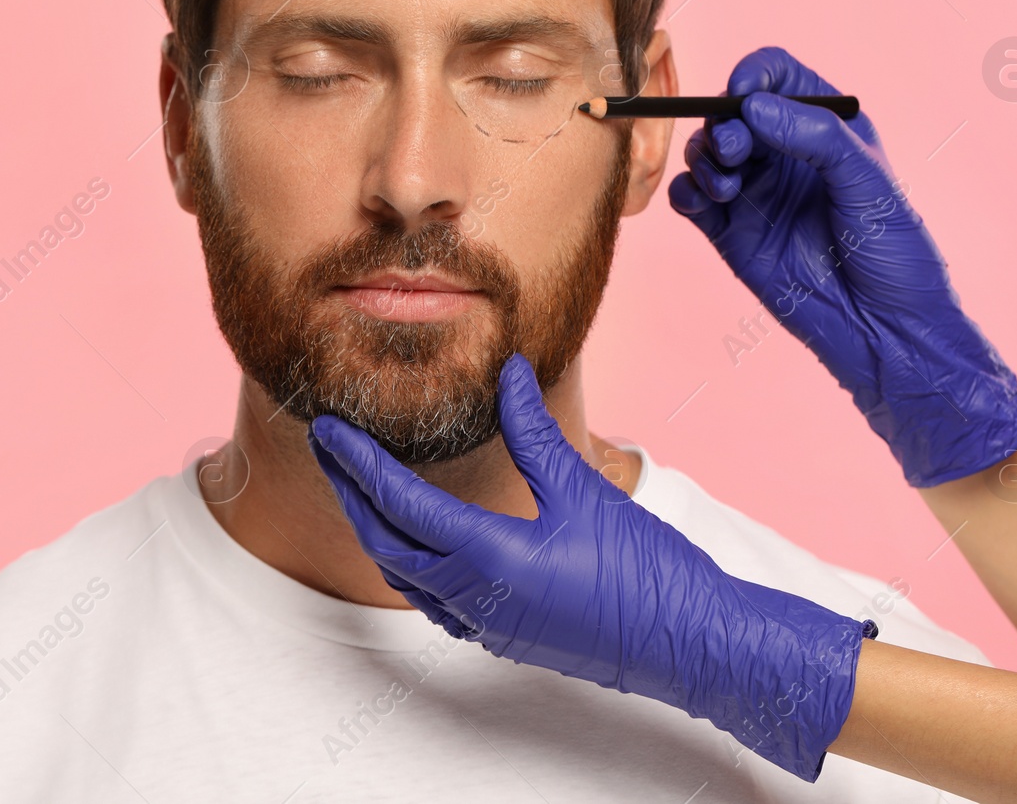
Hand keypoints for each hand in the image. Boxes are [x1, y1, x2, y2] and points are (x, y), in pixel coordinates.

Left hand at [308, 353, 875, 781]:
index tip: (328, 428)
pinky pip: (431, 597)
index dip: (357, 462)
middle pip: (384, 540)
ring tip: (359, 482)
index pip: (398, 502)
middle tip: (329, 445)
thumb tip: (509, 372)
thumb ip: (533, 431)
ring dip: (374, 528)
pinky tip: (415, 536)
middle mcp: (473, 597)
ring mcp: (483, 623)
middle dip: (350, 491)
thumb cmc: (644, 569)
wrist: (688, 644)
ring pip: (403, 574)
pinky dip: (407, 561)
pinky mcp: (500, 635)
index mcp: (487, 557)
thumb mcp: (583, 488)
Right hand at [668, 46, 1016, 486]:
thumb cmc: (893, 252)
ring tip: (726, 188)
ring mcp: (756, 194)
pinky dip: (685, 193)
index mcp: (825, 128)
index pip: (776, 76)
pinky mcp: (732, 234)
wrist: (883, 329)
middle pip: (730, 113)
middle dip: (722, 124)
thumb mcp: (867, 181)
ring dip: (703, 159)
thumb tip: (752, 108)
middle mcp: (786, 154)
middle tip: (734, 151)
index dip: (753, 76)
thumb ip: (814, 135)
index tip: (744, 95)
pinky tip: (705, 203)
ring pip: (705, 153)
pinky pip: (690, 200)